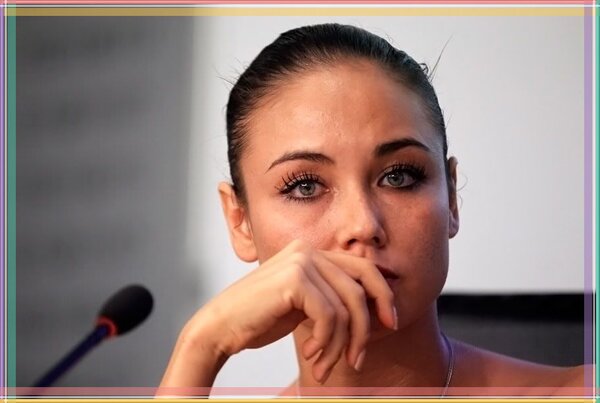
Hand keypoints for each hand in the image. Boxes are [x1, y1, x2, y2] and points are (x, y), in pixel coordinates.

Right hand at [159, 239, 396, 388]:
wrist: (220, 327)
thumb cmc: (259, 319)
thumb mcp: (303, 304)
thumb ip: (330, 296)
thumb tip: (372, 307)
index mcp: (311, 252)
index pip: (363, 267)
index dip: (383, 295)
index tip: (390, 323)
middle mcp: (308, 251)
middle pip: (360, 287)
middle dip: (365, 327)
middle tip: (358, 358)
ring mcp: (301, 261)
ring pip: (345, 309)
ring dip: (339, 345)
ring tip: (324, 365)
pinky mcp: (295, 279)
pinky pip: (329, 317)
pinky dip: (326, 342)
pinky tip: (310, 354)